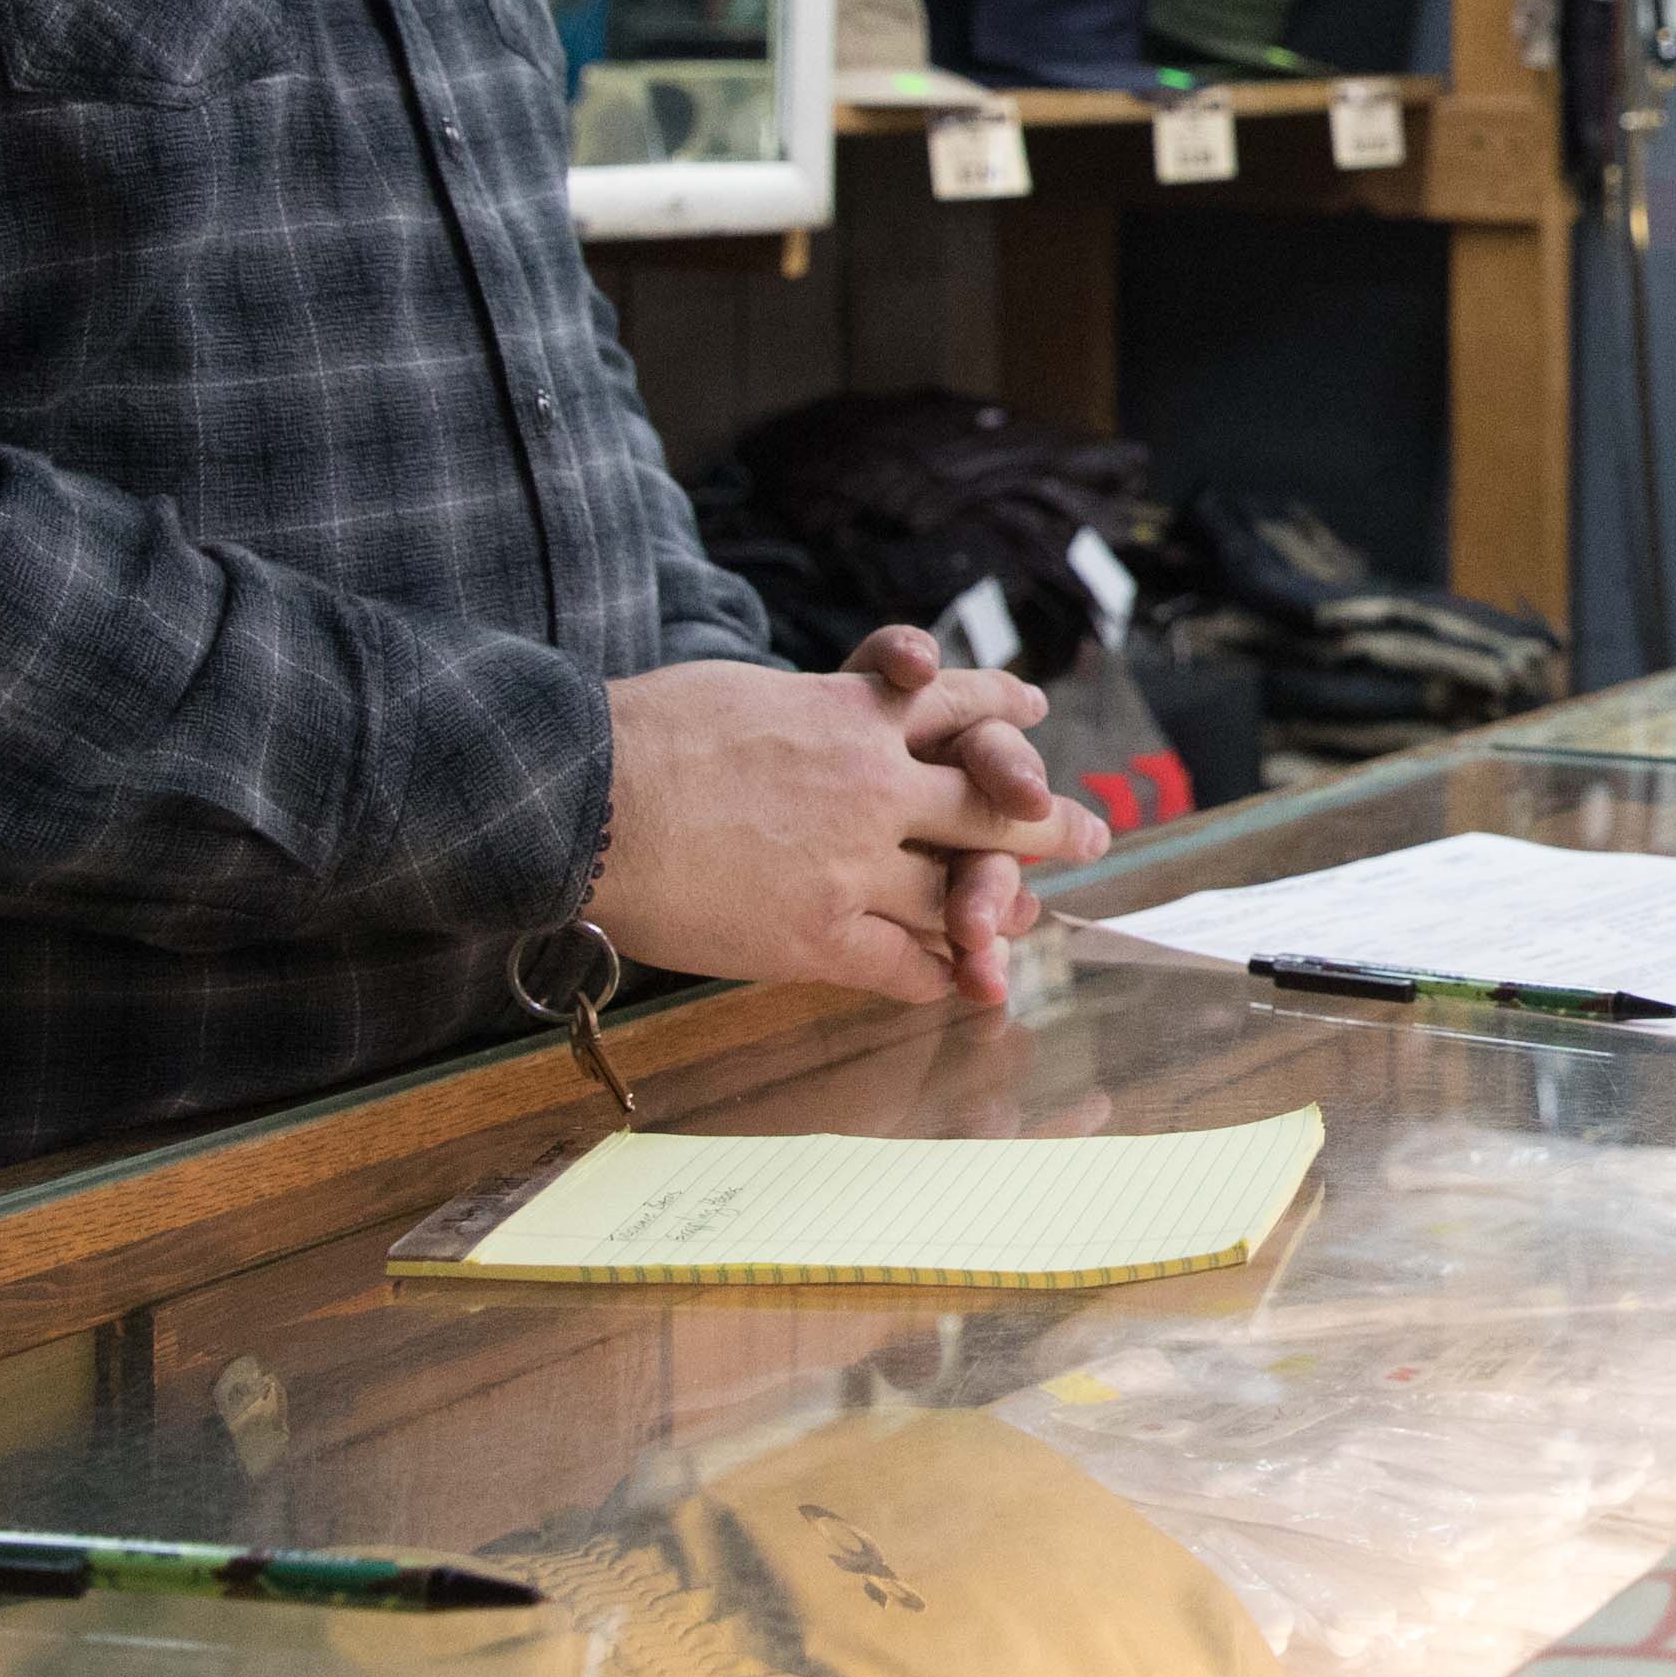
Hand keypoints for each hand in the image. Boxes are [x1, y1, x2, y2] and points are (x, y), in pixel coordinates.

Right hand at [588, 630, 1098, 1010]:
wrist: (582, 796)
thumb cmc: (639, 734)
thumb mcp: (743, 692)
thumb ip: (801, 710)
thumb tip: (818, 715)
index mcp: (854, 711)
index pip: (955, 701)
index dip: (1001, 709)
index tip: (1033, 713)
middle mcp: (876, 784)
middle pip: (991, 802)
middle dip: (1047, 821)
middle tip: (1093, 832)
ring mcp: (856, 864)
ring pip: (962, 891)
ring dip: (1005, 909)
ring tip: (1039, 918)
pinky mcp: (823, 936)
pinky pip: (907, 966)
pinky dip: (940, 975)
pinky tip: (958, 984)